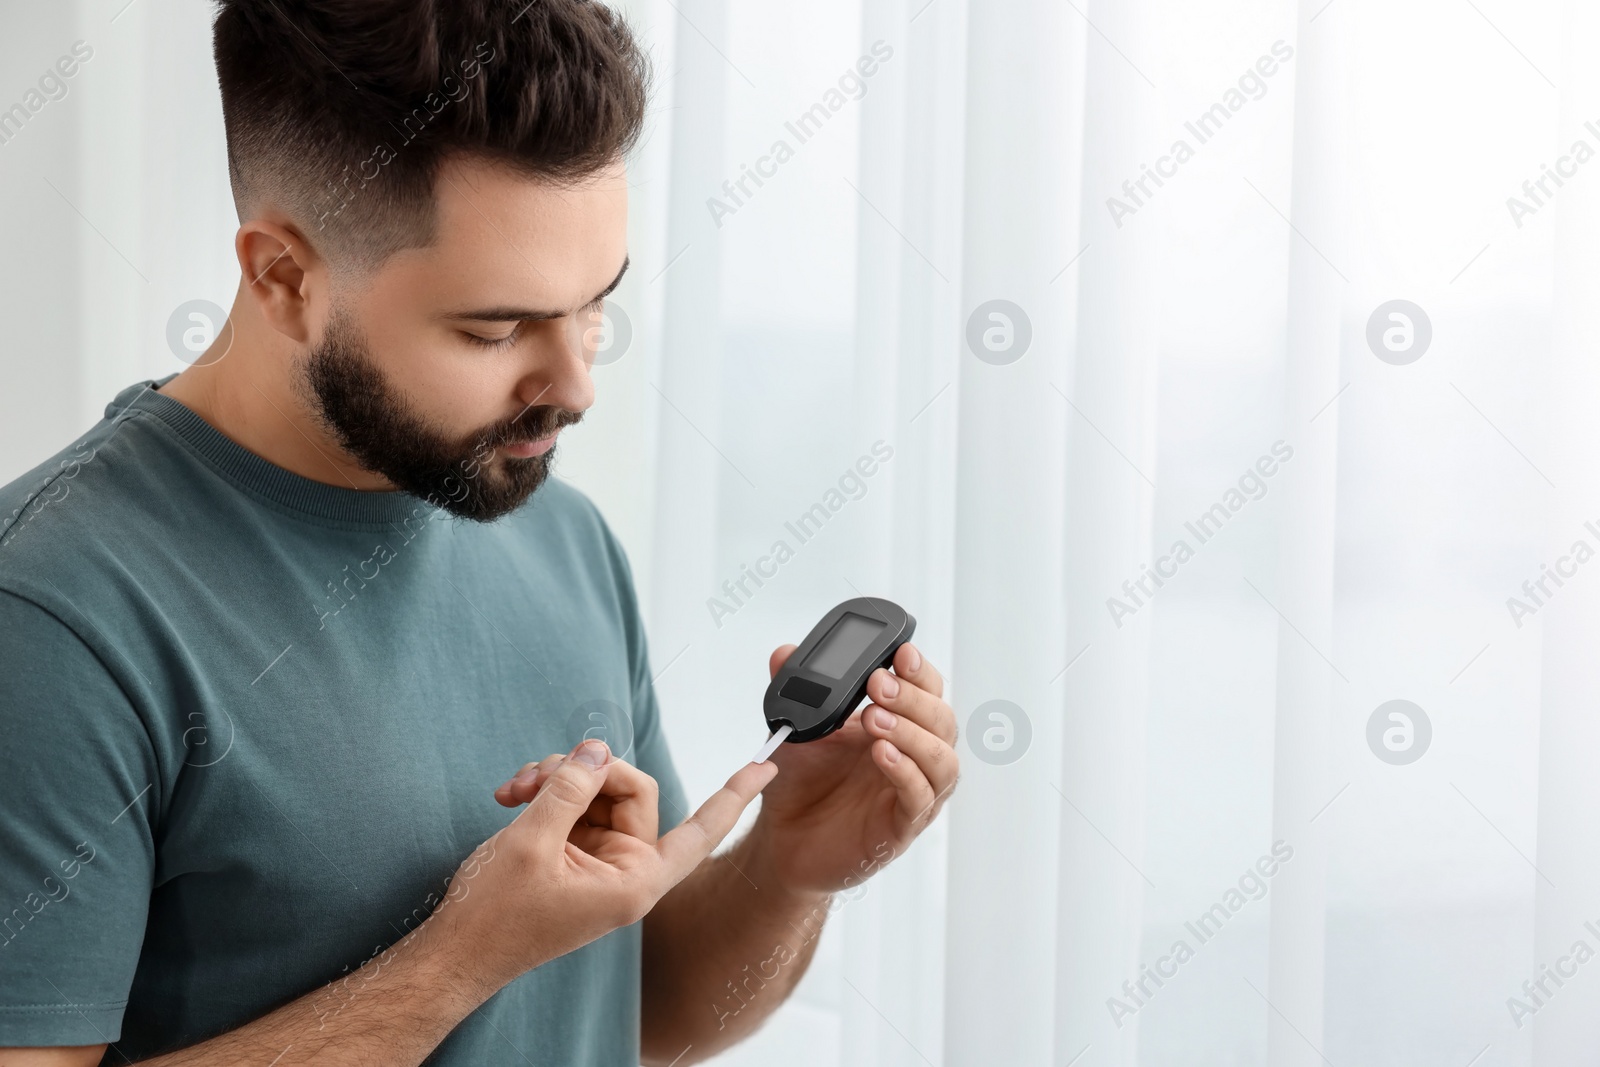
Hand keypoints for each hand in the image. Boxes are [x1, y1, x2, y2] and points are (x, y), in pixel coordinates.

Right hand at [425, 738, 776, 996]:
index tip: (767, 767)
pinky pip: (576, 803)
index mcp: (633, 881)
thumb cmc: (495, 915)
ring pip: (599, 790)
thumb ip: (570, 788)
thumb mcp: (532, 840)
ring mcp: (599, 860)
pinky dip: (546, 791)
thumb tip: (597, 750)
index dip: (733, 797)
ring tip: (516, 789)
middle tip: (536, 776)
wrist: (454, 950)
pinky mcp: (573, 852)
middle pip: (631, 790)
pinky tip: (512, 795)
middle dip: (586, 772)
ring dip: (557, 778)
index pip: (699, 832)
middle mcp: (624, 870)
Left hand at [750, 642, 957, 895]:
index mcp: (899, 725)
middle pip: (942, 721)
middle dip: (914, 698)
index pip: (928, 692)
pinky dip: (905, 773)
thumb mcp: (796, 727)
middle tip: (878, 685)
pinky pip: (920, 798)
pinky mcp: (902, 827)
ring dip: (913, 734)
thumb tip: (784, 654)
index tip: (900, 653)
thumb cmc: (802, 781)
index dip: (920, 671)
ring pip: (942, 760)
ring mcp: (913, 793)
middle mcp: (914, 756)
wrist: (782, 838)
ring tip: (876, 720)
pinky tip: (881, 754)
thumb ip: (796, 691)